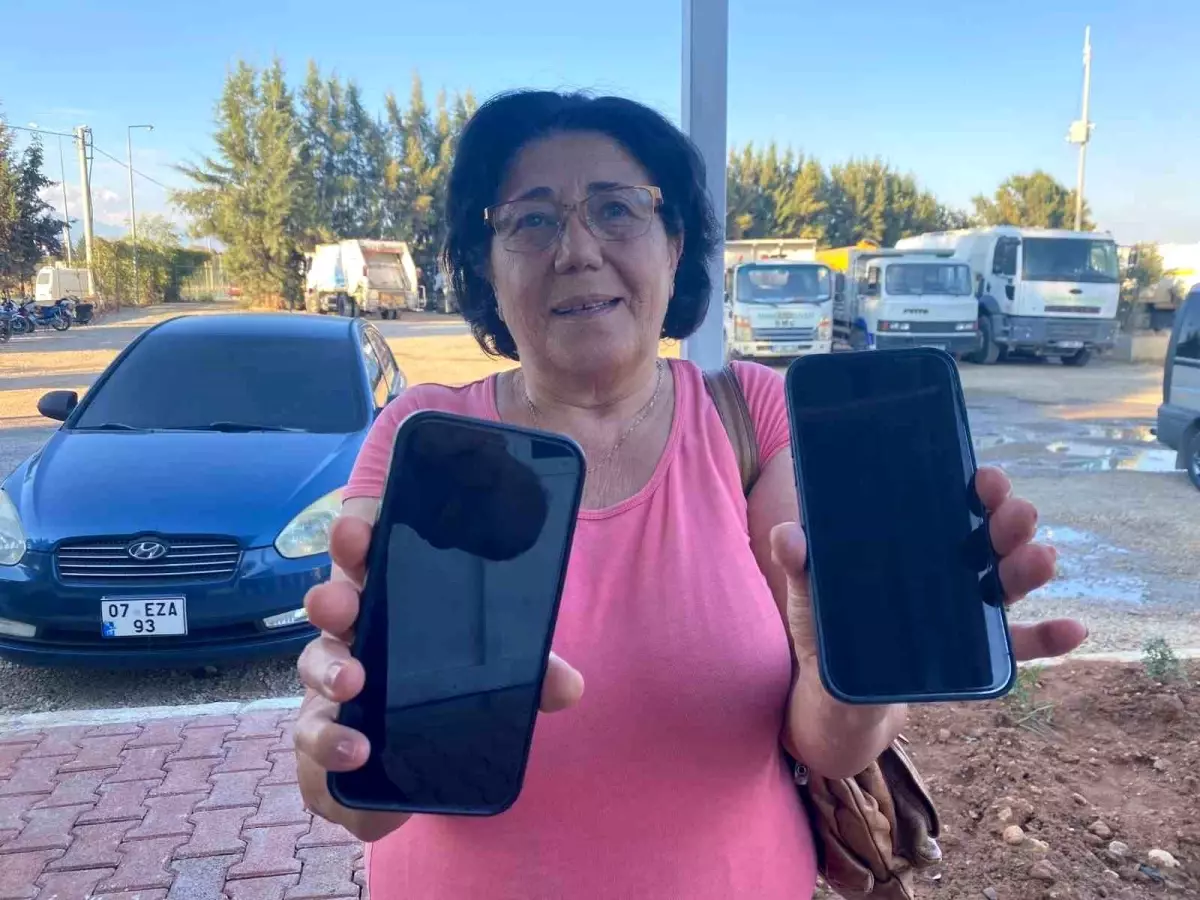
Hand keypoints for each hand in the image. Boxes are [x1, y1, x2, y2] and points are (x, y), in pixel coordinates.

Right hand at [295, 510, 584, 840]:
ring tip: (351, 679)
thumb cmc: (453, 685)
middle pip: (332, 604)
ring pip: (316, 662)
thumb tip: (570, 685)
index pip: (369, 560)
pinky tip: (354, 749)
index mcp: (393, 601)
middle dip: (331, 598)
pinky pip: (314, 732)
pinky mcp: (326, 729)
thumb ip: (532, 672)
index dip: (357, 541)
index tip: (355, 528)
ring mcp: (335, 680)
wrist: (419, 762)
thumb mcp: (501, 671)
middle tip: (341, 602)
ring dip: (329, 668)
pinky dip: (329, 739)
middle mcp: (357, 633)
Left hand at [771, 465, 1087, 669]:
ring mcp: (963, 612)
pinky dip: (1047, 640)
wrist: (837, 697)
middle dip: (1007, 522)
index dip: (973, 488)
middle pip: (986, 538)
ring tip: (1043, 557)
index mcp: (912, 545)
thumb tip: (790, 535)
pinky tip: (1075, 629)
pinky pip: (1015, 647)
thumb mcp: (809, 594)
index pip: (950, 507)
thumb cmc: (826, 629)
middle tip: (1015, 511)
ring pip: (1005, 583)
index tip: (981, 476)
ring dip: (1029, 568)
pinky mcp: (971, 656)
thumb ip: (801, 564)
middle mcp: (945, 570)